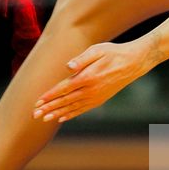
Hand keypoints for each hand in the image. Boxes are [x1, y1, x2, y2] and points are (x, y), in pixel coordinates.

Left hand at [33, 37, 161, 123]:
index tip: (37, 102)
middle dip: (48, 108)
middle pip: (65, 101)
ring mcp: (96, 97)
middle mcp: (90, 90)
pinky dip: (71, 114)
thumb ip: (81, 59)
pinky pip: (82, 109)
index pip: (63, 89)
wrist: (133, 63)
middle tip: (34, 115)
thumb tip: (68, 67)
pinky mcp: (100, 100)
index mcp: (87, 77)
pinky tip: (62, 118)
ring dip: (57, 113)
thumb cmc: (113, 53)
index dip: (49, 96)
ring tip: (44, 119)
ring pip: (72, 107)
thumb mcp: (97, 50)